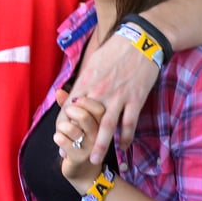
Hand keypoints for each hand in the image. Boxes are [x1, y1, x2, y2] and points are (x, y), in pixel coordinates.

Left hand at [54, 91, 106, 191]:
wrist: (86, 174)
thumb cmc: (81, 142)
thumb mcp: (78, 123)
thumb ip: (69, 105)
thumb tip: (58, 91)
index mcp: (102, 121)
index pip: (95, 106)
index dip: (81, 102)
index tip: (73, 103)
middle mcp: (99, 133)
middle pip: (85, 115)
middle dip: (71, 111)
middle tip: (67, 113)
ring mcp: (91, 146)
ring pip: (75, 128)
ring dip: (63, 126)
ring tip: (61, 130)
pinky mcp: (80, 157)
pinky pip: (66, 142)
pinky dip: (58, 138)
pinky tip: (58, 139)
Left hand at [63, 34, 157, 163]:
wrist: (141, 40)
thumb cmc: (116, 49)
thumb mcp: (93, 61)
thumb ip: (84, 80)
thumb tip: (74, 93)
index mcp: (87, 81)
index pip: (69, 108)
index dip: (63, 125)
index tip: (60, 138)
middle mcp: (99, 92)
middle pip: (85, 121)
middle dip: (77, 139)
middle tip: (72, 155)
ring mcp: (118, 97)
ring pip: (106, 127)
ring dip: (100, 145)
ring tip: (94, 160)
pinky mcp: (135, 99)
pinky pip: (129, 123)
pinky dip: (126, 136)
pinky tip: (123, 146)